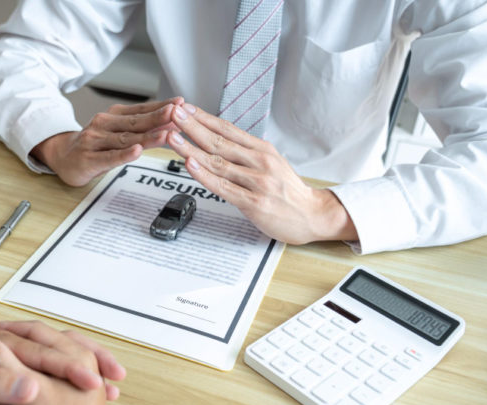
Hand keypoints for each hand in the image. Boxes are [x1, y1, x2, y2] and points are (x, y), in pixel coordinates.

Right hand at [0, 320, 125, 400]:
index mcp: (74, 356)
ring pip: (41, 373)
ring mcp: (73, 389)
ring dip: (19, 371)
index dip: (8, 330)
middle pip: (43, 349)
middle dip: (18, 346)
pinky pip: (40, 398)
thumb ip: (6, 365)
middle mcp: (79, 368)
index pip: (38, 333)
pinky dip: (20, 402)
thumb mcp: (31, 393)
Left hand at [0, 322, 126, 404]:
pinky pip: (45, 383)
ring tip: (106, 387)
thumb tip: (30, 386)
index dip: (74, 368)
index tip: (94, 385)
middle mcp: (14, 352)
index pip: (50, 353)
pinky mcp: (8, 385)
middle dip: (91, 362)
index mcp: (6, 346)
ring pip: (59, 365)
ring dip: (82, 375)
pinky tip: (73, 402)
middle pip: (63, 351)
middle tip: (114, 377)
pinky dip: (62, 392)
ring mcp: (13, 367)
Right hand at [31, 97, 184, 186]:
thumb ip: (141, 127)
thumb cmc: (93, 145)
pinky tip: (136, 151)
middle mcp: (104, 124)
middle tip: (178, 113)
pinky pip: (109, 157)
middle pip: (136, 122)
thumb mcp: (116, 131)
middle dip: (158, 117)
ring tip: (166, 134)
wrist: (61, 156)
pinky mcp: (88, 159)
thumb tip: (172, 121)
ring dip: (148, 137)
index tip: (181, 103)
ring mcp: (95, 141)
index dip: (161, 107)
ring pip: (125, 139)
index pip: (142, 110)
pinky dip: (124, 154)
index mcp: (114, 116)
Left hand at [167, 103, 357, 243]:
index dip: (204, 118)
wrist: (313, 215)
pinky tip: (190, 165)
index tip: (185, 108)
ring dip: (192, 149)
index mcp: (262, 150)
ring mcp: (257, 182)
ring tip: (173, 137)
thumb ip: (247, 152)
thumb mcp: (272, 163)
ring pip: (218, 162)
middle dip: (192, 127)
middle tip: (173, 114)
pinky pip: (224, 187)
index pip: (227, 129)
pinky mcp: (254, 202)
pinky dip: (205, 176)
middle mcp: (260, 162)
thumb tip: (223, 138)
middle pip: (219, 141)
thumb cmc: (288, 191)